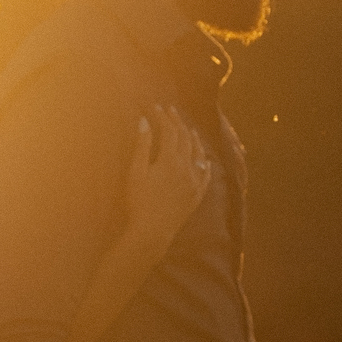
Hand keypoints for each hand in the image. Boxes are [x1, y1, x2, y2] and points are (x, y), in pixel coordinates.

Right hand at [123, 106, 210, 261]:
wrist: (152, 232)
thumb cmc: (139, 203)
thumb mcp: (136, 173)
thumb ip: (141, 146)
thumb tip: (143, 121)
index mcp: (170, 160)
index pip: (169, 131)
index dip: (162, 117)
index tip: (156, 108)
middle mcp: (187, 167)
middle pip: (185, 138)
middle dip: (177, 122)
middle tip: (170, 112)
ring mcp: (195, 181)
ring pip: (198, 153)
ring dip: (193, 138)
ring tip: (188, 129)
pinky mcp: (197, 195)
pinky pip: (206, 173)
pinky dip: (204, 161)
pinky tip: (204, 158)